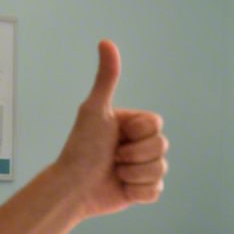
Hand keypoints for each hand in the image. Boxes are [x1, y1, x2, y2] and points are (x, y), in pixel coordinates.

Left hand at [54, 40, 167, 219]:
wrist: (72, 187)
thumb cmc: (80, 148)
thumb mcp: (94, 110)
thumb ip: (106, 78)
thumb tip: (106, 42)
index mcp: (133, 124)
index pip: (157, 126)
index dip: (137, 134)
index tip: (116, 135)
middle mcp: (139, 143)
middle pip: (162, 148)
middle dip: (134, 156)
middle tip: (112, 157)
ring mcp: (142, 167)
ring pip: (161, 170)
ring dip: (134, 174)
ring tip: (114, 172)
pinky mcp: (142, 190)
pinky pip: (156, 191)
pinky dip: (137, 192)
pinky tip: (120, 187)